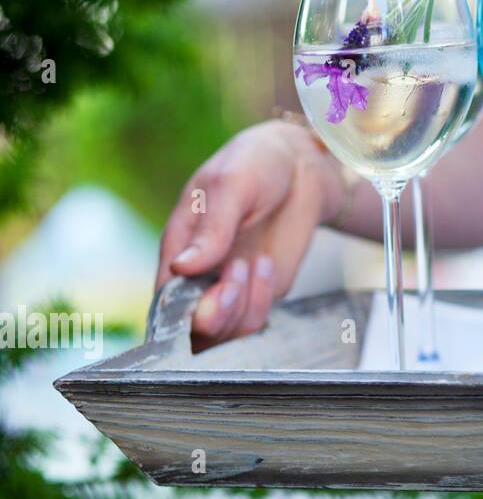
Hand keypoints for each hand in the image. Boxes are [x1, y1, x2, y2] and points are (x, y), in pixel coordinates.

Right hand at [154, 120, 349, 349]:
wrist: (301, 164)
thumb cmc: (255, 164)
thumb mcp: (232, 184)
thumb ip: (212, 227)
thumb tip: (182, 268)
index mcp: (176, 251)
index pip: (165, 305)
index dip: (184, 314)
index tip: (213, 292)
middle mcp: (199, 278)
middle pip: (193, 331)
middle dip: (216, 318)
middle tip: (239, 271)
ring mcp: (232, 288)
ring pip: (225, 334)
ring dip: (242, 310)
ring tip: (255, 262)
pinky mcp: (262, 292)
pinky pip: (255, 321)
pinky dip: (261, 303)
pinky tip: (266, 265)